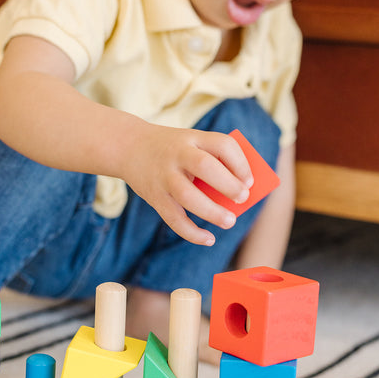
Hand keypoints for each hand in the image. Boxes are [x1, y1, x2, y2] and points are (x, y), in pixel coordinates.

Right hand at [120, 124, 253, 245]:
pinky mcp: (154, 197)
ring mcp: (164, 177)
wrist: (128, 146)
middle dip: (228, 185)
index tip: (250, 180)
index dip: (240, 163)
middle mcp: (177, 155)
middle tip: (243, 198)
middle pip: (204, 167)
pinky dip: (192, 233)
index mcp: (193, 137)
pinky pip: (174, 219)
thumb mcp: (191, 144)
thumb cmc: (172, 150)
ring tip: (230, 221)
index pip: (222, 144)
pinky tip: (209, 239)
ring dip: (212, 212)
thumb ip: (212, 163)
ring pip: (188, 196)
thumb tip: (234, 197)